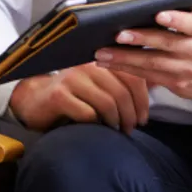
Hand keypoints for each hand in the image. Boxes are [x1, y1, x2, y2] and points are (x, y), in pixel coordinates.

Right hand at [7, 62, 149, 133]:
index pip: (132, 76)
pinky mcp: (59, 95)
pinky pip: (88, 114)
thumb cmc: (73, 95)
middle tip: (131, 129)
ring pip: (107, 103)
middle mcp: (87, 66)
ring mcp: (72, 79)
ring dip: (116, 122)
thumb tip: (157, 83)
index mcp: (100, 60)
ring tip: (117, 131)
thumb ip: (122, 82)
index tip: (144, 118)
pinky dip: (96, 124)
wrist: (34, 100)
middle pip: (121, 92)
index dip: (142, 100)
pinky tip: (97, 129)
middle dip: (131, 115)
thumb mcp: (98, 85)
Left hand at [94, 5, 191, 100]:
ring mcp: (189, 70)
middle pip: (167, 44)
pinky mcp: (178, 84)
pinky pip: (149, 77)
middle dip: (140, 39)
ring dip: (125, 58)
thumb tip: (147, 2)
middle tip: (118, 35)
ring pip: (153, 64)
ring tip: (103, 52)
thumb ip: (183, 9)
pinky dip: (127, 69)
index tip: (159, 15)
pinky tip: (111, 62)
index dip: (176, 20)